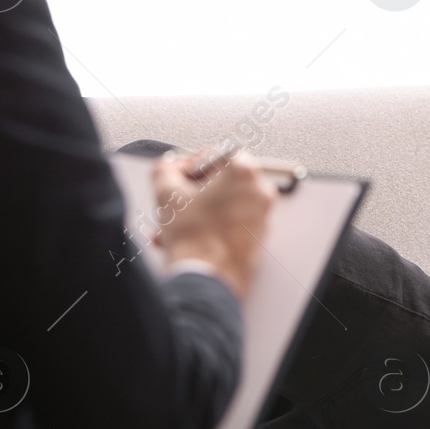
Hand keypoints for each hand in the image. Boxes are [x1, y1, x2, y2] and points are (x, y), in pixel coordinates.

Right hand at [153, 146, 278, 299]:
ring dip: (199, 210)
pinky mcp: (259, 237)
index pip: (219, 152)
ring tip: (177, 223)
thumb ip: (166, 168)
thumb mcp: (166, 191)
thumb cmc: (194, 237)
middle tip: (179, 198)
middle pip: (224, 179)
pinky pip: (233, 222)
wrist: (207, 276)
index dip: (195, 162)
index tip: (183, 174)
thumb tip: (169, 166)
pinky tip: (190, 236)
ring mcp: (263, 216)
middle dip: (195, 190)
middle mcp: (260, 192)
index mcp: (245, 172)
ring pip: (226, 203)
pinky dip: (212, 225)